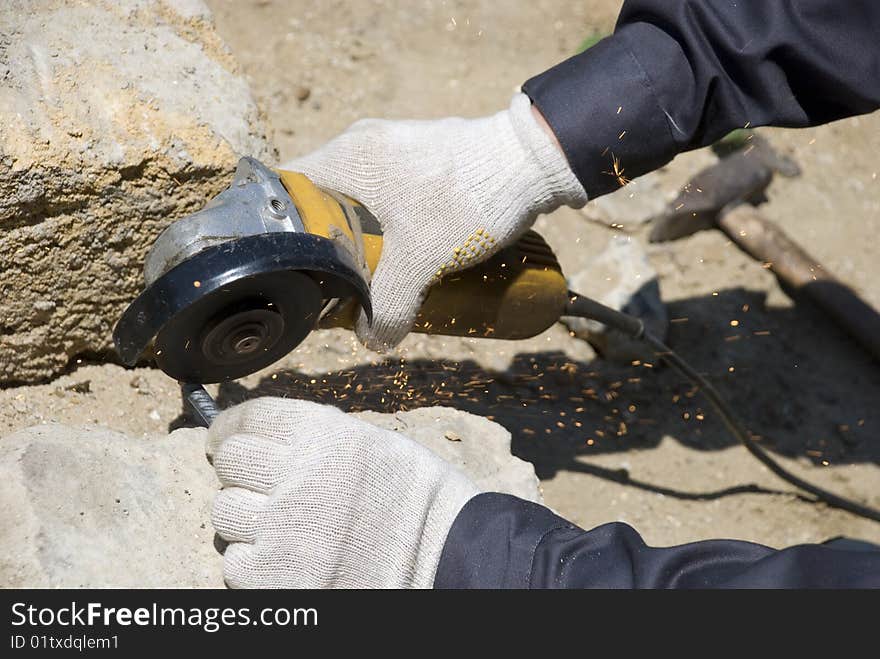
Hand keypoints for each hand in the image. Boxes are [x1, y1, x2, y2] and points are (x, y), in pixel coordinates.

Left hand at [207, 398, 479, 588]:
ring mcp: (283, 533)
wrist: (446, 559)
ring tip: (283, 522)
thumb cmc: (415, 498)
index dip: (231, 426)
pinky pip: (236, 562)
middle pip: (230, 461)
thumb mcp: (372, 442)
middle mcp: (298, 479)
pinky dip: (255, 560)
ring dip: (247, 515)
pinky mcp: (275, 581)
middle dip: (240, 469)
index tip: (225, 435)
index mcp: (323, 436)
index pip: (249, 418)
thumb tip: (261, 433)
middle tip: (260, 480)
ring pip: (225, 511)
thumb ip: (314, 435)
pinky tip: (288, 556)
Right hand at [284, 93, 586, 350]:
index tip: (298, 266)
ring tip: (379, 269)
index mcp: (345, 157)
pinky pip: (391, 187)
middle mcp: (362, 142)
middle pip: (325, 197)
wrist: (533, 159)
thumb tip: (374, 340)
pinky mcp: (424, 151)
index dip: (286, 231)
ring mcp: (395, 142)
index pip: (288, 191)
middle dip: (332, 240)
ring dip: (367, 231)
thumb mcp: (422, 261)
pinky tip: (413, 245)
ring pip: (362, 194)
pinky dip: (393, 218)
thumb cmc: (467, 199)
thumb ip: (390, 305)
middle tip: (342, 277)